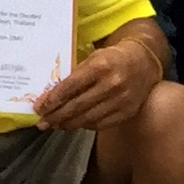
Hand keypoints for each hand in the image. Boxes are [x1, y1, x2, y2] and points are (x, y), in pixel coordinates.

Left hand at [34, 37, 159, 132]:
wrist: (144, 63)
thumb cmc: (112, 59)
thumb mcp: (92, 58)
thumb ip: (75, 76)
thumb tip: (51, 96)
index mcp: (100, 66)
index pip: (71, 87)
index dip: (53, 99)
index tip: (39, 108)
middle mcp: (112, 84)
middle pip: (78, 105)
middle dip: (56, 116)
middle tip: (42, 123)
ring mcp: (122, 100)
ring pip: (89, 118)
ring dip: (69, 124)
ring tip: (56, 125)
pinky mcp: (128, 111)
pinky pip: (102, 124)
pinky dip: (86, 125)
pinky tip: (76, 124)